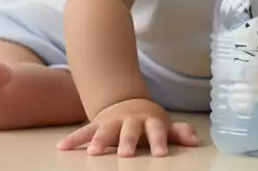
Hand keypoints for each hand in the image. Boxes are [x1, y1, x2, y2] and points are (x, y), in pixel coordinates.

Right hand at [57, 98, 199, 156]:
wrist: (124, 102)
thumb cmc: (147, 121)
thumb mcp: (163, 124)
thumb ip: (178, 133)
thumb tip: (195, 141)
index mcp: (149, 120)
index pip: (157, 130)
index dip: (159, 141)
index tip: (161, 154)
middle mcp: (130, 120)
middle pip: (129, 130)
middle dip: (127, 141)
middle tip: (126, 154)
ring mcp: (112, 121)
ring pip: (105, 130)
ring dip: (99, 141)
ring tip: (93, 153)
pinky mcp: (96, 125)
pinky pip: (83, 132)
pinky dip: (73, 139)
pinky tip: (62, 147)